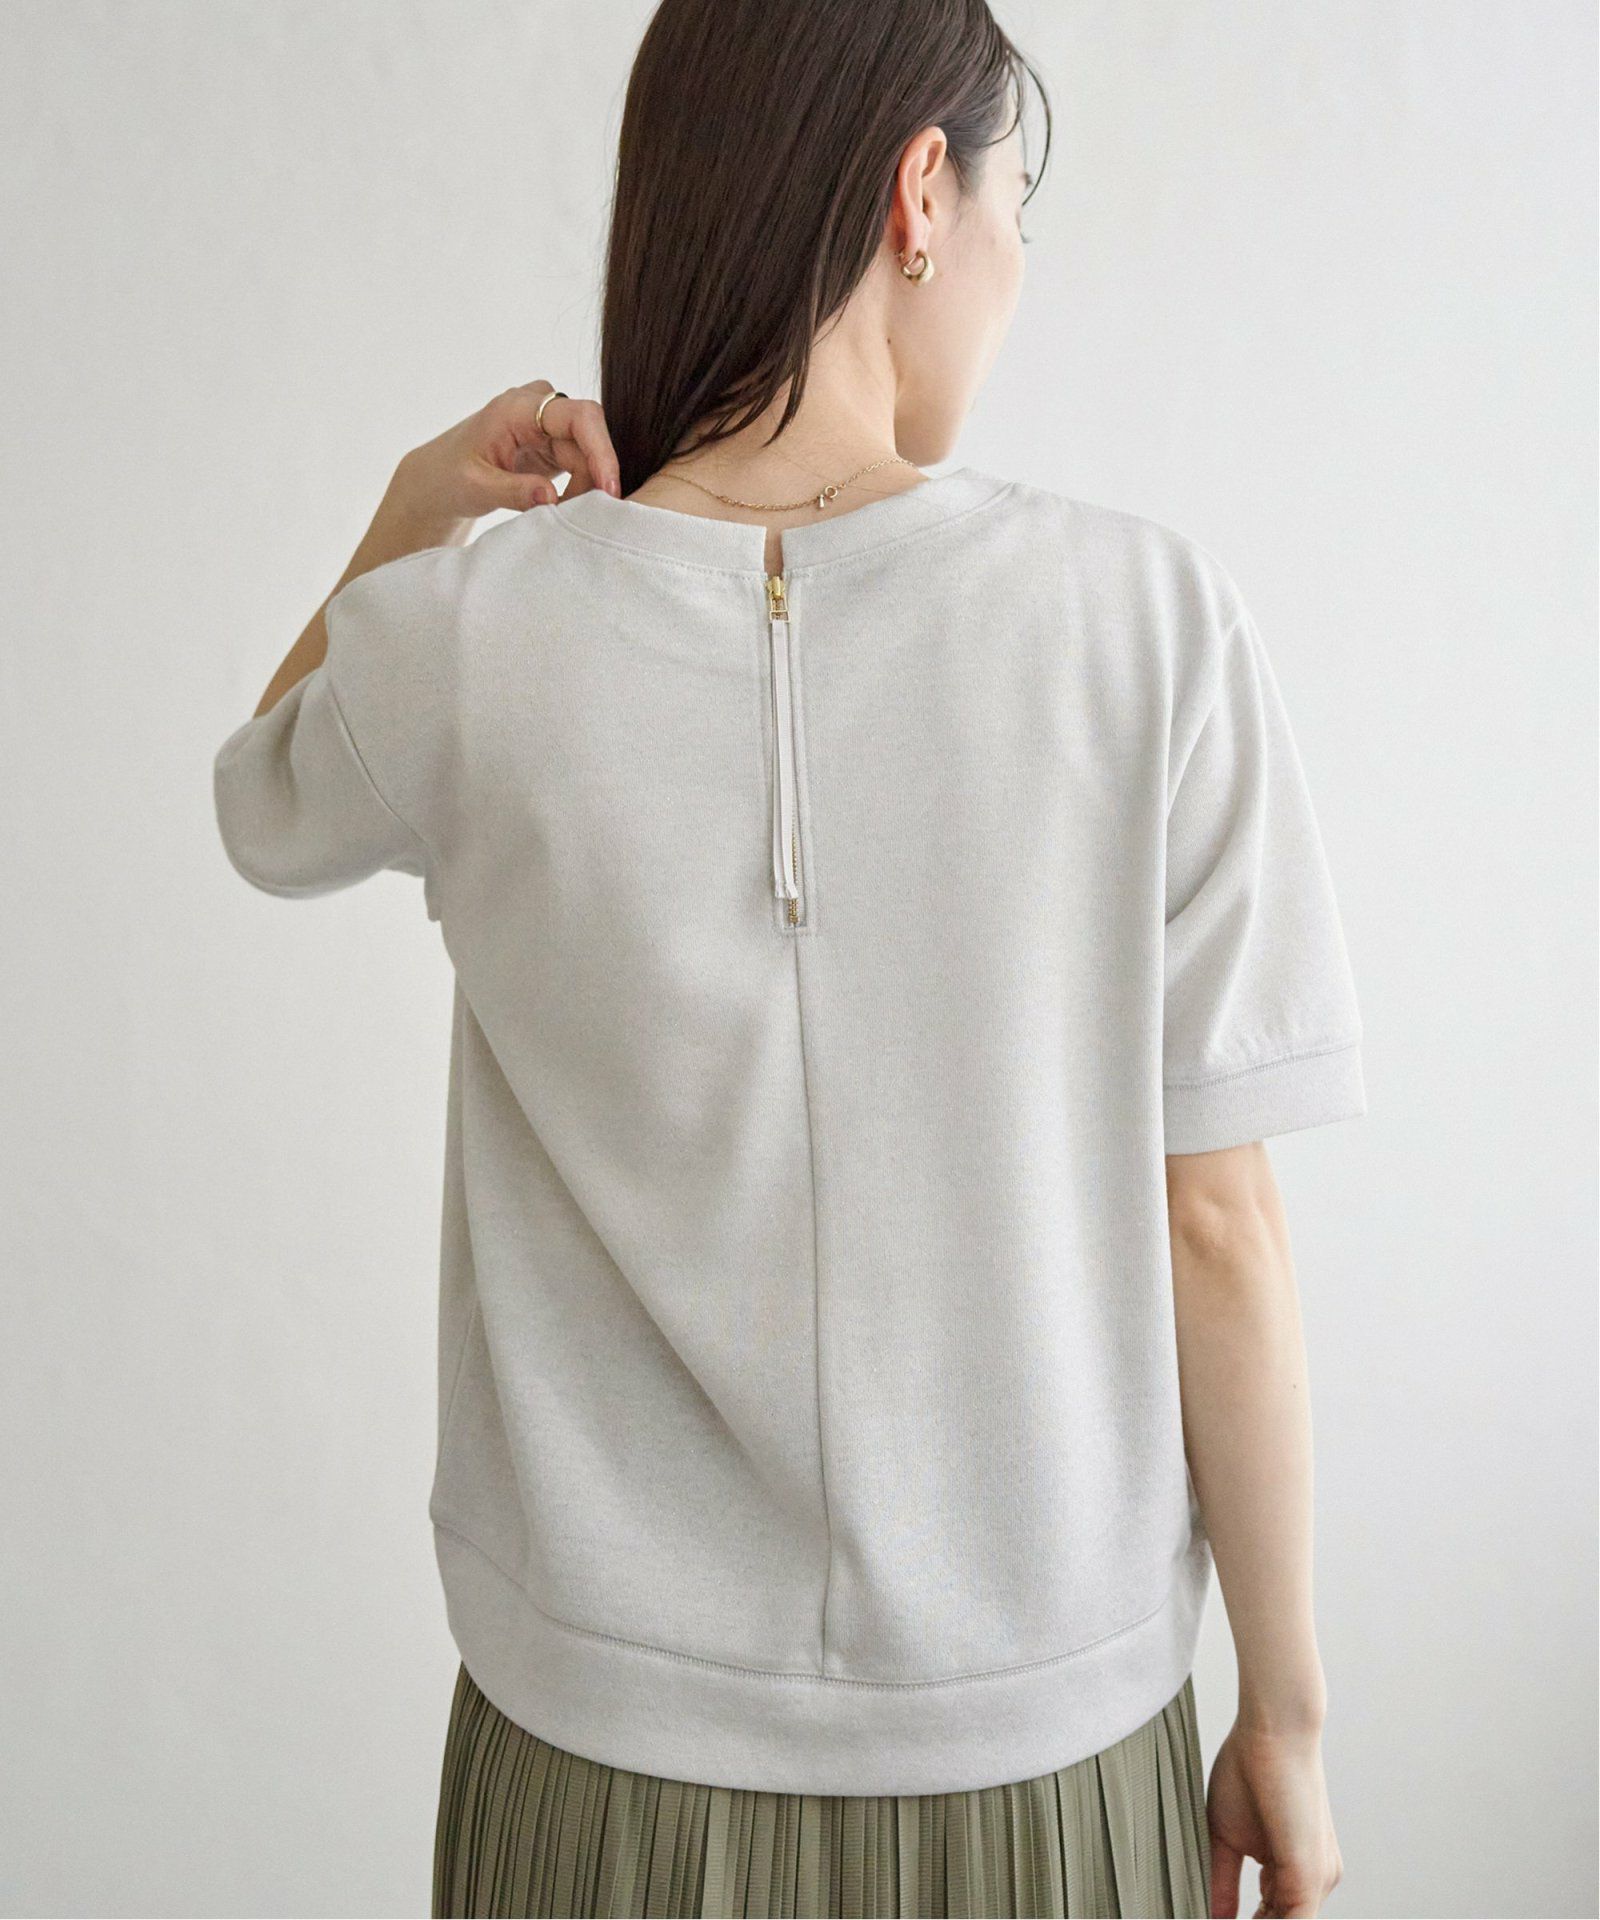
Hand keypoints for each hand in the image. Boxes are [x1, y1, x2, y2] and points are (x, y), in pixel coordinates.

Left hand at [392, 381, 621, 522]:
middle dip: (593, 477)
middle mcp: (537, 407)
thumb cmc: (450, 477)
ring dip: (584, 487)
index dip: (601, 450)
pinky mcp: (552, 444)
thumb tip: (550, 498)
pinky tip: (561, 506)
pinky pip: (581, 464)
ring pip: (587, 454)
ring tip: (560, 513)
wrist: (439, 479)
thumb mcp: (477, 488)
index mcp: (517, 407)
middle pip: (588, 437)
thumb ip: (514, 491)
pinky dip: (578, 488)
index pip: (579, 416)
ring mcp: (547, 424)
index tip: (608, 488)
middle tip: (583, 515)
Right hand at [1207, 1720, 1343, 1917]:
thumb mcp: (1226, 1835)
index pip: (1270, 1916)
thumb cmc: (1248, 1769)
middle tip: (1211, 1918)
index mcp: (1292, 1869)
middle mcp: (1313, 1879)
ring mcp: (1317, 1880)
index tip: (1211, 1917)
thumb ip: (1222, 1880)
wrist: (1272, 1733)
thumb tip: (1213, 1917)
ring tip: (1217, 1919)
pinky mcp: (1310, 1877)